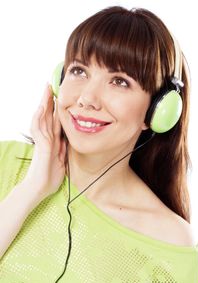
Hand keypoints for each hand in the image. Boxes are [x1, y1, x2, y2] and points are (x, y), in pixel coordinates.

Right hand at [25, 84, 66, 198]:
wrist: (39, 188)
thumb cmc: (48, 177)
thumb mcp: (60, 161)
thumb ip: (62, 150)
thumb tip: (66, 140)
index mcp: (52, 142)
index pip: (54, 122)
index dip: (56, 110)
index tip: (59, 99)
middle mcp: (46, 139)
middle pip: (47, 116)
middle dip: (49, 101)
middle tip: (50, 86)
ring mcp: (42, 141)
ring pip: (42, 118)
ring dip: (44, 104)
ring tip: (46, 90)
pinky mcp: (41, 146)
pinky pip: (38, 128)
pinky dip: (39, 117)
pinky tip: (41, 107)